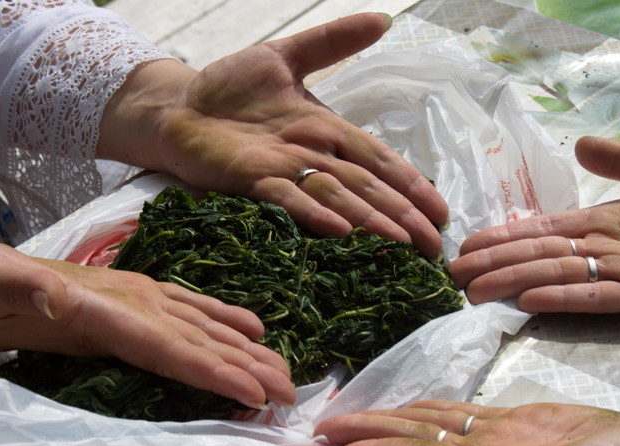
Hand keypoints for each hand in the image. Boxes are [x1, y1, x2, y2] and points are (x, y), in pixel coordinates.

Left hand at [0, 243, 294, 408]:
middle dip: (249, 366)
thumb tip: (57, 297)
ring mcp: (141, 296)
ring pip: (206, 325)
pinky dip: (227, 323)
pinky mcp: (140, 298)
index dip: (212, 369)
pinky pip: (194, 312)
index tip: (252, 393)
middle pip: (201, 337)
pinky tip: (251, 331)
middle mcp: (135, 299)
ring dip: (248, 350)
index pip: (168, 344)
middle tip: (291, 394)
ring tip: (285, 371)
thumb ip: (22, 287)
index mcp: (106, 305)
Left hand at [98, 13, 447, 257]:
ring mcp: (283, 169)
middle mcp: (312, 156)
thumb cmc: (229, 89)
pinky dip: (314, 214)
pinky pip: (287, 197)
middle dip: (404, 217)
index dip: (411, 185)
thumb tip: (383, 20)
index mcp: (327, 131)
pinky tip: (342, 232)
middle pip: (367, 187)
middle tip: (436, 249)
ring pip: (337, 196)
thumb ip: (332, 42)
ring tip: (405, 246)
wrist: (177, 106)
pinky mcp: (251, 179)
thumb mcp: (284, 57)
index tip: (441, 211)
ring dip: (372, 222)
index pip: (380, 160)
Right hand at [448, 136, 619, 311]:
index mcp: (609, 220)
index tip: (469, 243)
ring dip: (514, 283)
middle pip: (540, 255)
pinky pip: (598, 297)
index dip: (505, 235)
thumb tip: (579, 145)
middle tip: (452, 275)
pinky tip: (529, 301)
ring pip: (557, 276)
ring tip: (473, 291)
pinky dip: (563, 299)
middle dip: (495, 264)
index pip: (544, 228)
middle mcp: (607, 248)